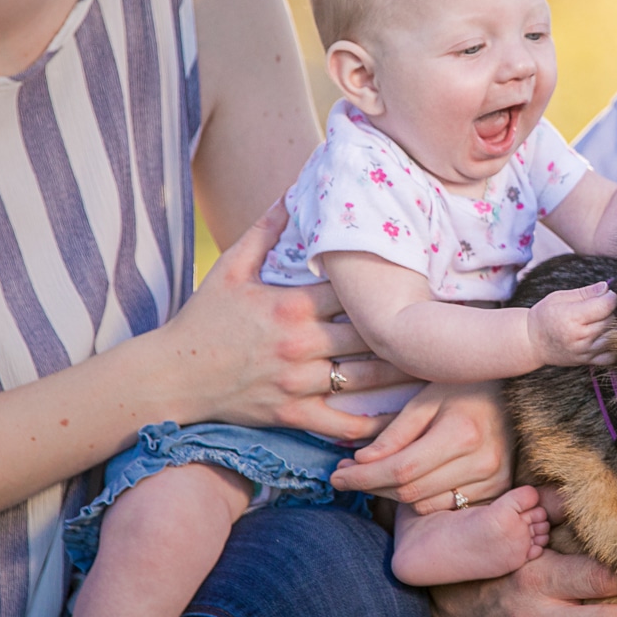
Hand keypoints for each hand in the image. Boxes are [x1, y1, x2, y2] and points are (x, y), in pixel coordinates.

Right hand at [158, 202, 417, 439]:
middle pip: (371, 334)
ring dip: (405, 372)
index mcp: (291, 305)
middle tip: (445, 324)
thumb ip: (265, 231)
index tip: (426, 282)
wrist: (170, 376)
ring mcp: (298, 383)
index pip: (355, 292)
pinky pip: (343, 422)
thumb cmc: (202, 319)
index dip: (391, 287)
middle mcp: (300, 344)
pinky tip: (404, 418)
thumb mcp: (230, 268)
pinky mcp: (293, 415)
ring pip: (368, 379)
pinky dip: (375, 424)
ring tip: (438, 363)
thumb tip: (293, 192)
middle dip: (407, 330)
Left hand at [330, 381, 513, 512]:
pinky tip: (406, 481)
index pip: (401, 469)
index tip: (337, 475)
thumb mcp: (427, 397)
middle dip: (371, 486)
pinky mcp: (497, 489)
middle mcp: (481, 462)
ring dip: (393, 495)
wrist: (518, 394)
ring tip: (373, 476)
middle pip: (410, 491)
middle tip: (345, 475)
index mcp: (462, 433)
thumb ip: (395, 431)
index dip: (363, 477)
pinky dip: (420, 498)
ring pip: (425, 504)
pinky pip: (446, 506)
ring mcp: (493, 480)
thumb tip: (361, 462)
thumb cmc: (467, 387)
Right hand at [528, 282, 616, 367]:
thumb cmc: (545, 316)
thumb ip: (586, 292)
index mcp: (571, 317)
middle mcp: (580, 336)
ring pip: (614, 337)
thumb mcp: (560, 297)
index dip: (610, 296)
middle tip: (600, 307)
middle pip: (612, 320)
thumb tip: (606, 287)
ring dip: (612, 327)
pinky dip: (612, 346)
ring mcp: (584, 351)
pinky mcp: (588, 361)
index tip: (606, 294)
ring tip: (600, 321)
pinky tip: (603, 337)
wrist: (533, 342)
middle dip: (611, 311)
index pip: (606, 305)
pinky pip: (611, 356)